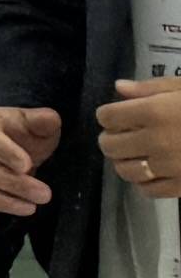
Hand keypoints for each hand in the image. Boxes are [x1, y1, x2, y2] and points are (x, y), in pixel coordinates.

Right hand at [0, 102, 59, 225]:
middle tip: (44, 195)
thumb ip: (43, 120)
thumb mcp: (38, 125)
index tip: (27, 166)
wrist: (9, 146)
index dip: (5, 153)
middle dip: (14, 185)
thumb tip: (48, 119)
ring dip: (0, 202)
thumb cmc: (23, 135)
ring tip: (30, 208)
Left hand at [110, 81, 180, 200]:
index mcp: (156, 112)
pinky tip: (154, 169)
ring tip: (136, 152)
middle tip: (124, 133)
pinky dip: (144, 181)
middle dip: (112, 137)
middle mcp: (157, 142)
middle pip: (110, 145)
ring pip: (124, 170)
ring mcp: (169, 167)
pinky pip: (147, 190)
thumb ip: (153, 88)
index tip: (119, 113)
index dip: (110, 114)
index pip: (108, 117)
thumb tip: (120, 88)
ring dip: (124, 160)